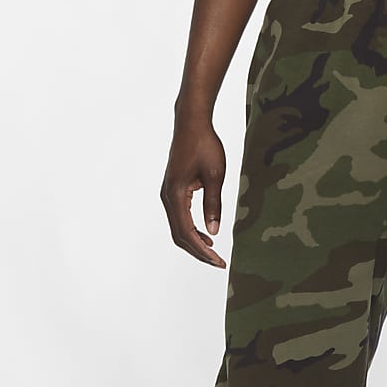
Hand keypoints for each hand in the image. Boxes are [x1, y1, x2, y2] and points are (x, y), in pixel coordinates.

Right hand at [160, 118, 226, 267]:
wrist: (191, 123)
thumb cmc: (205, 145)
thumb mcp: (215, 176)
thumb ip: (214, 204)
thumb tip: (214, 232)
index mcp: (175, 195)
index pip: (187, 233)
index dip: (203, 251)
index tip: (219, 261)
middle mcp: (167, 197)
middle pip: (179, 236)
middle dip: (199, 252)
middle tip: (218, 263)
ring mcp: (168, 194)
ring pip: (178, 228)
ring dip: (195, 243)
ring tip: (214, 253)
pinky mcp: (173, 191)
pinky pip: (179, 218)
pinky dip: (192, 231)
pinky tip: (207, 235)